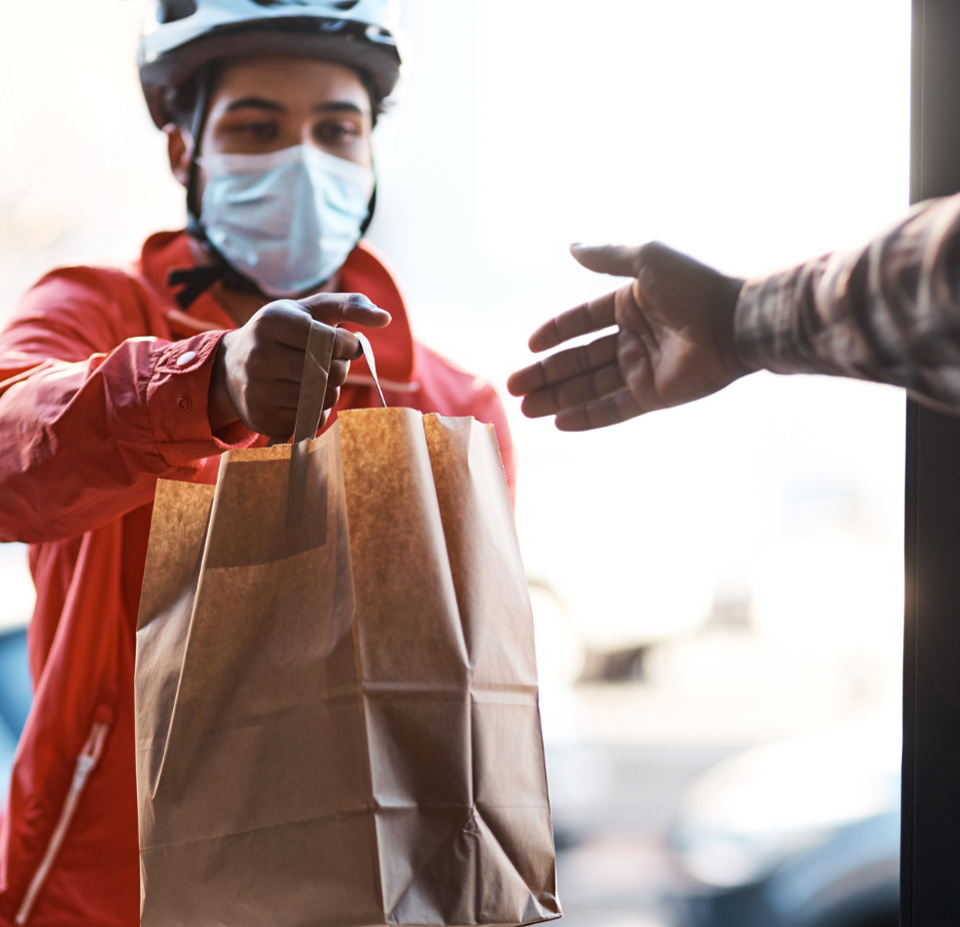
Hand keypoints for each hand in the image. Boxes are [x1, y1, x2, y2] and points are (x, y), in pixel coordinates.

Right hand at [208, 292, 390, 438]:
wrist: (231, 367)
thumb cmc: (282, 333)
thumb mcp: (310, 311)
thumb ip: (350, 306)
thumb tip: (386, 318)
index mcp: (273, 321)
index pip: (331, 341)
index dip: (348, 346)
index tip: (345, 345)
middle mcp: (260, 356)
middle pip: (330, 373)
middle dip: (340, 369)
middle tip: (329, 363)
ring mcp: (258, 390)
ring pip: (323, 399)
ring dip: (331, 391)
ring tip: (315, 379)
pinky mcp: (262, 418)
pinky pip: (311, 420)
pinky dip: (316, 410)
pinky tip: (300, 397)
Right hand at [507, 242, 749, 429]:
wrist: (736, 322)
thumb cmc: (694, 286)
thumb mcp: (645, 259)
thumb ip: (605, 257)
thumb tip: (570, 245)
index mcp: (630, 304)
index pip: (582, 321)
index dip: (554, 333)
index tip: (528, 346)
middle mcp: (633, 337)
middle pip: (579, 359)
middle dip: (545, 374)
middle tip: (513, 387)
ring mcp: (643, 368)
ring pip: (590, 387)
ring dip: (557, 398)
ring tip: (525, 408)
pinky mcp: (654, 395)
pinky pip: (614, 409)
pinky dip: (587, 417)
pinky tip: (558, 423)